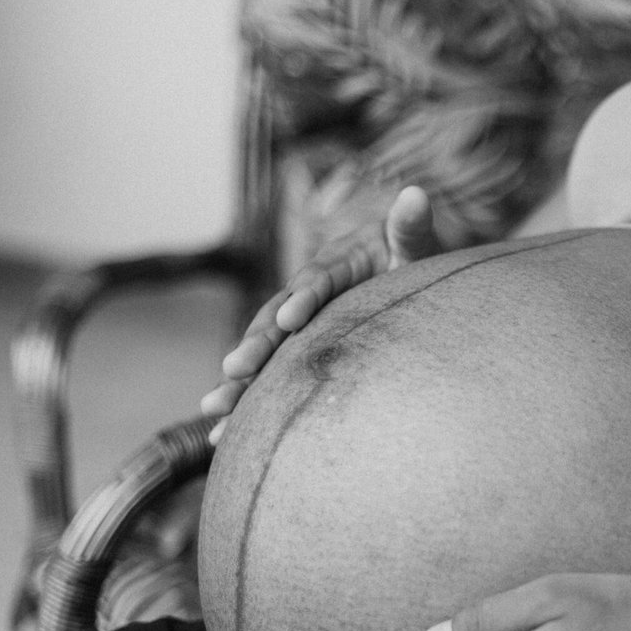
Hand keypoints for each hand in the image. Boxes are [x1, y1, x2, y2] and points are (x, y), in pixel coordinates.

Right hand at [200, 185, 442, 441]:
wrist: (386, 263)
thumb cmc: (404, 257)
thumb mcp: (412, 243)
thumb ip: (411, 226)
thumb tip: (417, 193)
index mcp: (334, 266)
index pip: (318, 281)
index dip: (305, 297)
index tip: (293, 317)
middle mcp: (303, 294)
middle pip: (275, 320)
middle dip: (256, 346)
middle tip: (235, 369)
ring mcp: (293, 324)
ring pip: (261, 352)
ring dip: (237, 382)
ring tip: (213, 411)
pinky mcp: (291, 351)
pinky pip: (265, 377)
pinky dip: (244, 403)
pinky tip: (219, 436)